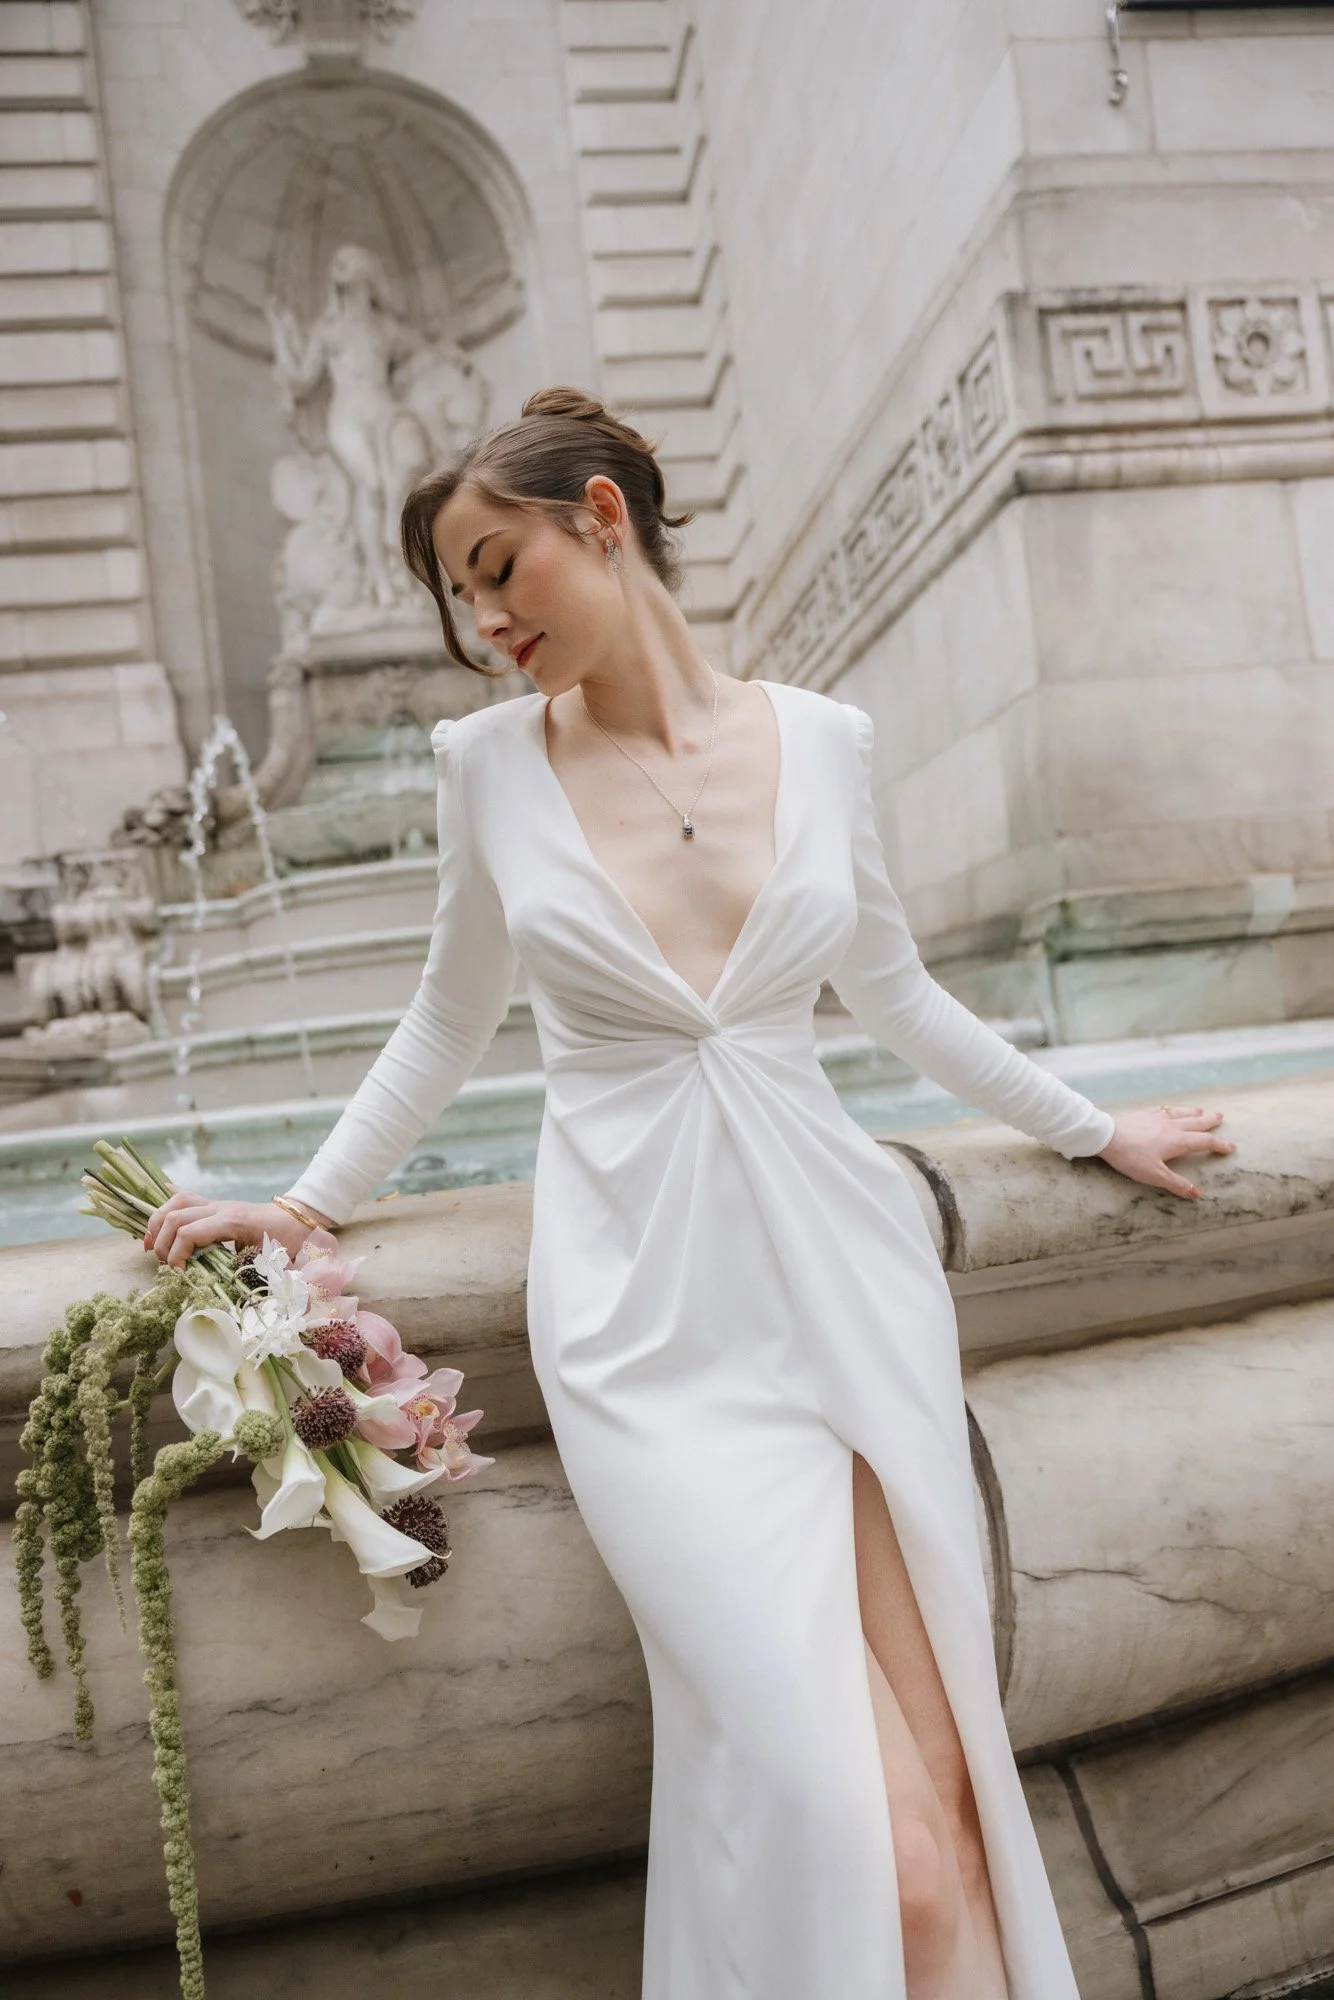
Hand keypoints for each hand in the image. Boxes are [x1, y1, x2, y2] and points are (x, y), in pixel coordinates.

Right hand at [142, 1192, 315, 1268]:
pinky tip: (155, 1226)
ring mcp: (215, 1204)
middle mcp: (220, 1208)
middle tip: (166, 1267)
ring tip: (151, 1248)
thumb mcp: (268, 1260)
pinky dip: (166, 1211)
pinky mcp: (213, 1205)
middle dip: (162, 1244)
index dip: (176, 1255)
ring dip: (157, 1224)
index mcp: (231, 1222)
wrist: (297, 1218)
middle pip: (175, 1217)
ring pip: (175, 1203)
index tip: (178, 1276)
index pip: (189, 1233)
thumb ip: (247, 1274)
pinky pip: (183, 1198)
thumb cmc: (286, 1240)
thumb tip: (223, 1295)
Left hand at [1096, 1104, 1235, 1199]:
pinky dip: (1171, 1109)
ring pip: (1181, 1113)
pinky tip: (1169, 1109)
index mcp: (1178, 1141)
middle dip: (1210, 1121)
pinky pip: (1163, 1109)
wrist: (1107, 1137)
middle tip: (1221, 1116)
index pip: (1204, 1142)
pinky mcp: (1144, 1114)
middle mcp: (1171, 1126)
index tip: (1231, 1146)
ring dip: (1193, 1112)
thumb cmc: (1131, 1158)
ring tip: (1201, 1110)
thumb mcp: (1155, 1176)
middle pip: (1196, 1123)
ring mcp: (1157, 1118)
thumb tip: (1197, 1193)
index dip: (1219, 1145)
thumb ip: (1177, 1184)